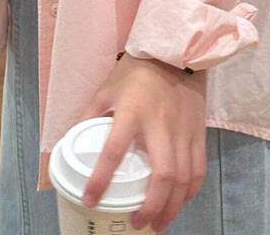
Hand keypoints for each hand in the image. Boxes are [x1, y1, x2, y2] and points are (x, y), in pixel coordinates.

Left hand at [78, 53, 207, 232]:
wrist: (175, 51)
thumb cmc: (137, 71)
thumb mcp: (106, 89)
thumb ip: (90, 116)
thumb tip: (71, 141)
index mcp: (131, 111)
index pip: (114, 150)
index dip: (100, 179)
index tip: (91, 200)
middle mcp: (160, 124)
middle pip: (162, 175)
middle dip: (151, 206)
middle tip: (138, 223)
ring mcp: (183, 130)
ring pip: (184, 178)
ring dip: (172, 207)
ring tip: (159, 223)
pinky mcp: (198, 132)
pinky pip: (198, 169)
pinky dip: (190, 192)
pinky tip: (179, 203)